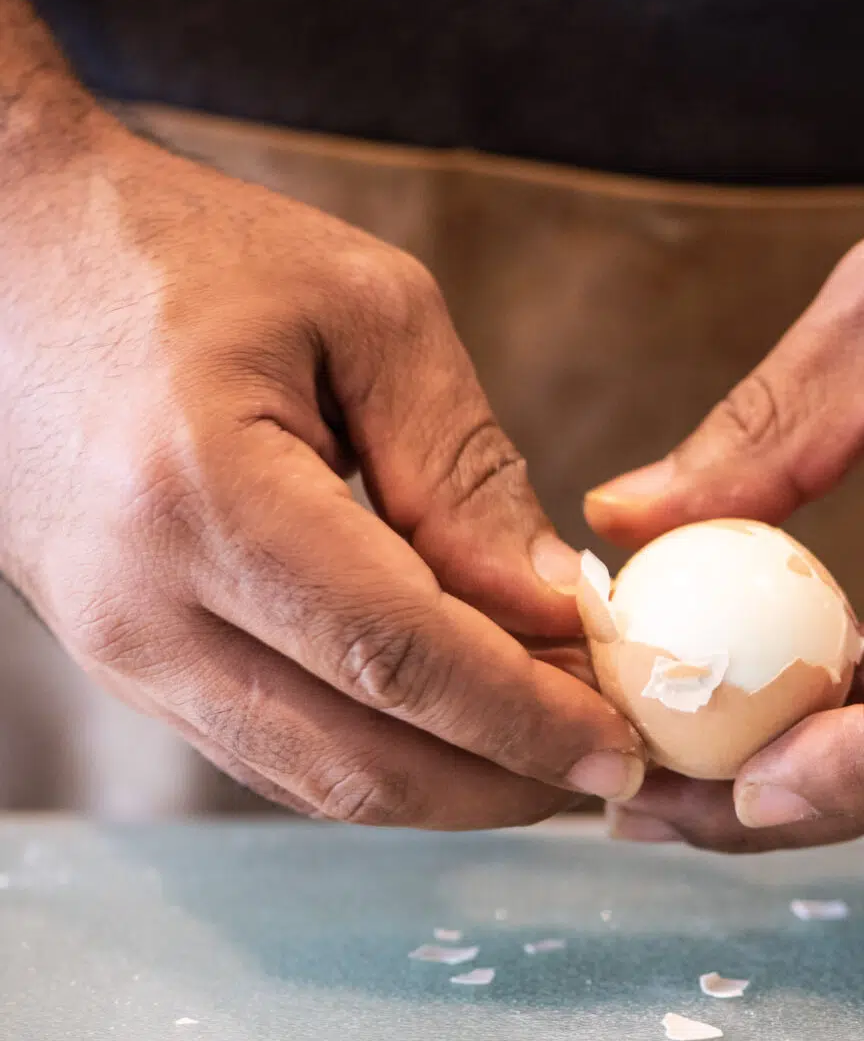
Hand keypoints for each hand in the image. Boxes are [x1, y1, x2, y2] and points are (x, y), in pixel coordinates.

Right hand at [0, 105, 643, 822]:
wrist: (1, 253)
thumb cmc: (181, 252)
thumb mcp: (361, 310)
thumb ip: (462, 466)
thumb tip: (554, 609)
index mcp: (203, 495)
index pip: (399, 658)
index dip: (525, 718)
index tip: (624, 748)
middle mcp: (143, 604)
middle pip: (359, 759)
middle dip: (503, 782)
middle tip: (609, 767)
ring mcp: (117, 649)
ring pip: (312, 779)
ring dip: (446, 788)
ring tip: (552, 757)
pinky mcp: (118, 661)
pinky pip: (267, 750)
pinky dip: (376, 757)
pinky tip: (455, 729)